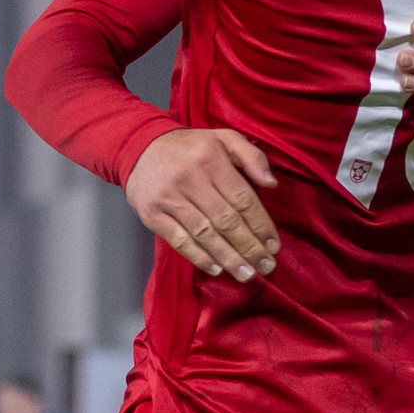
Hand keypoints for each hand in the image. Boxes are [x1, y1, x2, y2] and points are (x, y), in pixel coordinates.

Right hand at [125, 129, 279, 281]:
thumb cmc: (189, 147)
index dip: (261, 225)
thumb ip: (252, 156)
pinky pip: (179, 240)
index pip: (242, 198)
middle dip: (249, 247)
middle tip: (266, 266)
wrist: (140, 146)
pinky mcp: (152, 214)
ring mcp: (169, 198)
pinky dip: (199, 257)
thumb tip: (272, 184)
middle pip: (226, 220)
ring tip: (246, 274)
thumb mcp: (224, 138)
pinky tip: (216, 268)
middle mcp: (190, 178)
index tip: (273, 245)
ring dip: (228, 258)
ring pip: (205, 234)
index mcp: (211, 159)